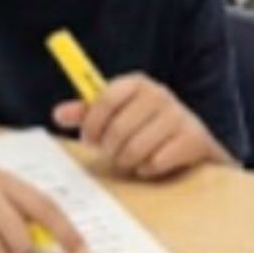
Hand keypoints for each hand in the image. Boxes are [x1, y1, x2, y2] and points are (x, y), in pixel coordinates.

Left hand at [54, 75, 224, 178]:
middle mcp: (160, 94)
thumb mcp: (116, 116)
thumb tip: (59, 114)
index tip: (89, 139)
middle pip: (119, 128)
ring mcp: (180, 115)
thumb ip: (88, 114)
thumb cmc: (145, 128)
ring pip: (137, 148)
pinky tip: (152, 165)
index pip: (106, 98)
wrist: (192, 144)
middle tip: (113, 154)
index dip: (92, 124)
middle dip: (111, 149)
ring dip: (129, 162)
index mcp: (137, 83)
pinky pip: (157, 161)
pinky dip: (149, 169)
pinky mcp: (194, 138)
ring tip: (131, 160)